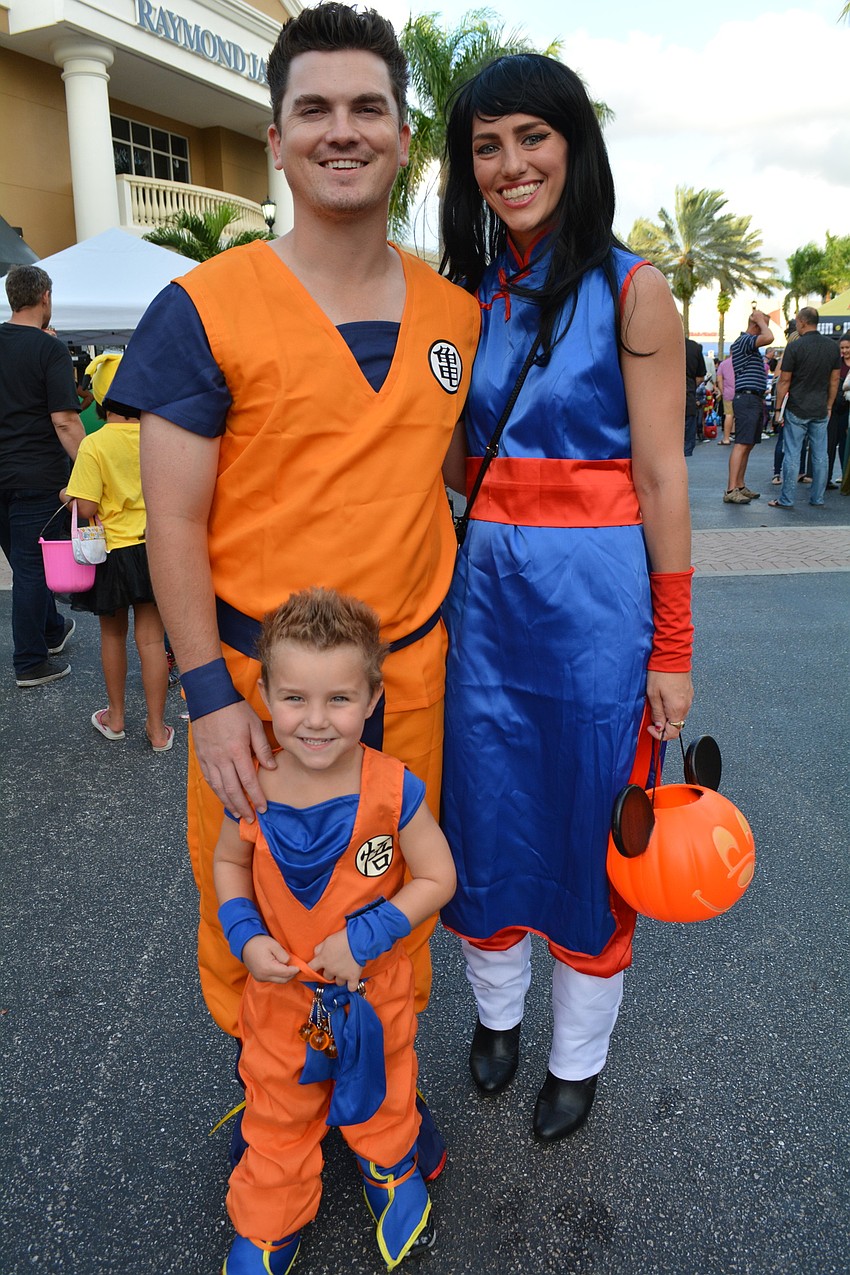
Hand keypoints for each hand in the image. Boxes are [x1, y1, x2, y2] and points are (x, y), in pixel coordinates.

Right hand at [191, 700, 275, 819]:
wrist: (208, 699)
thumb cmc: (234, 709)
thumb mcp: (254, 725)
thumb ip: (263, 748)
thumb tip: (271, 767)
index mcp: (237, 751)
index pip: (248, 780)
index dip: (256, 797)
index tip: (263, 808)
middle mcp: (221, 759)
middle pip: (232, 790)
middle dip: (242, 806)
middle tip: (251, 818)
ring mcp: (209, 759)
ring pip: (219, 788)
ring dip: (229, 803)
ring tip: (238, 813)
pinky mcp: (201, 757)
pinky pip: (209, 779)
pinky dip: (217, 791)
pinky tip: (223, 797)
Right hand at [241, 934, 298, 982]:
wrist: (245, 944)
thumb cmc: (259, 943)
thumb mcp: (274, 945)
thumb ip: (284, 955)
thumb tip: (289, 963)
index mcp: (267, 968)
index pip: (286, 973)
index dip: (294, 970)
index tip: (299, 966)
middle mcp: (263, 976)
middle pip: (283, 980)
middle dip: (291, 974)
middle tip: (295, 966)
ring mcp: (260, 978)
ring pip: (278, 981)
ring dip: (284, 975)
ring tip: (287, 966)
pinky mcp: (258, 978)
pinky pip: (272, 979)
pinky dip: (278, 975)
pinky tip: (279, 967)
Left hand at [310, 928, 362, 990]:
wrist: (357, 940)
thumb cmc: (341, 938)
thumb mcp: (326, 940)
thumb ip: (318, 949)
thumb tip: (315, 956)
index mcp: (322, 960)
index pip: (311, 967)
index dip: (312, 968)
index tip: (314, 968)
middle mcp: (330, 969)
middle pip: (327, 977)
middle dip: (330, 972)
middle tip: (336, 965)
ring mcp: (342, 975)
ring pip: (338, 982)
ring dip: (341, 978)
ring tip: (346, 971)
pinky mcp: (353, 977)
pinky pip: (351, 987)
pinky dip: (351, 986)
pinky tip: (352, 982)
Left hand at [645, 670, 693, 740]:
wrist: (672, 656)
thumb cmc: (661, 672)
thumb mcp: (653, 694)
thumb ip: (657, 713)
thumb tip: (658, 726)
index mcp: (677, 709)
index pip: (672, 733)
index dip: (659, 734)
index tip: (651, 728)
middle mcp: (685, 706)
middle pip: (676, 725)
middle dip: (663, 725)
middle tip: (652, 717)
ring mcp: (689, 699)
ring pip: (678, 716)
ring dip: (668, 716)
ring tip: (657, 705)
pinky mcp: (689, 692)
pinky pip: (681, 706)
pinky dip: (672, 707)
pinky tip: (664, 699)